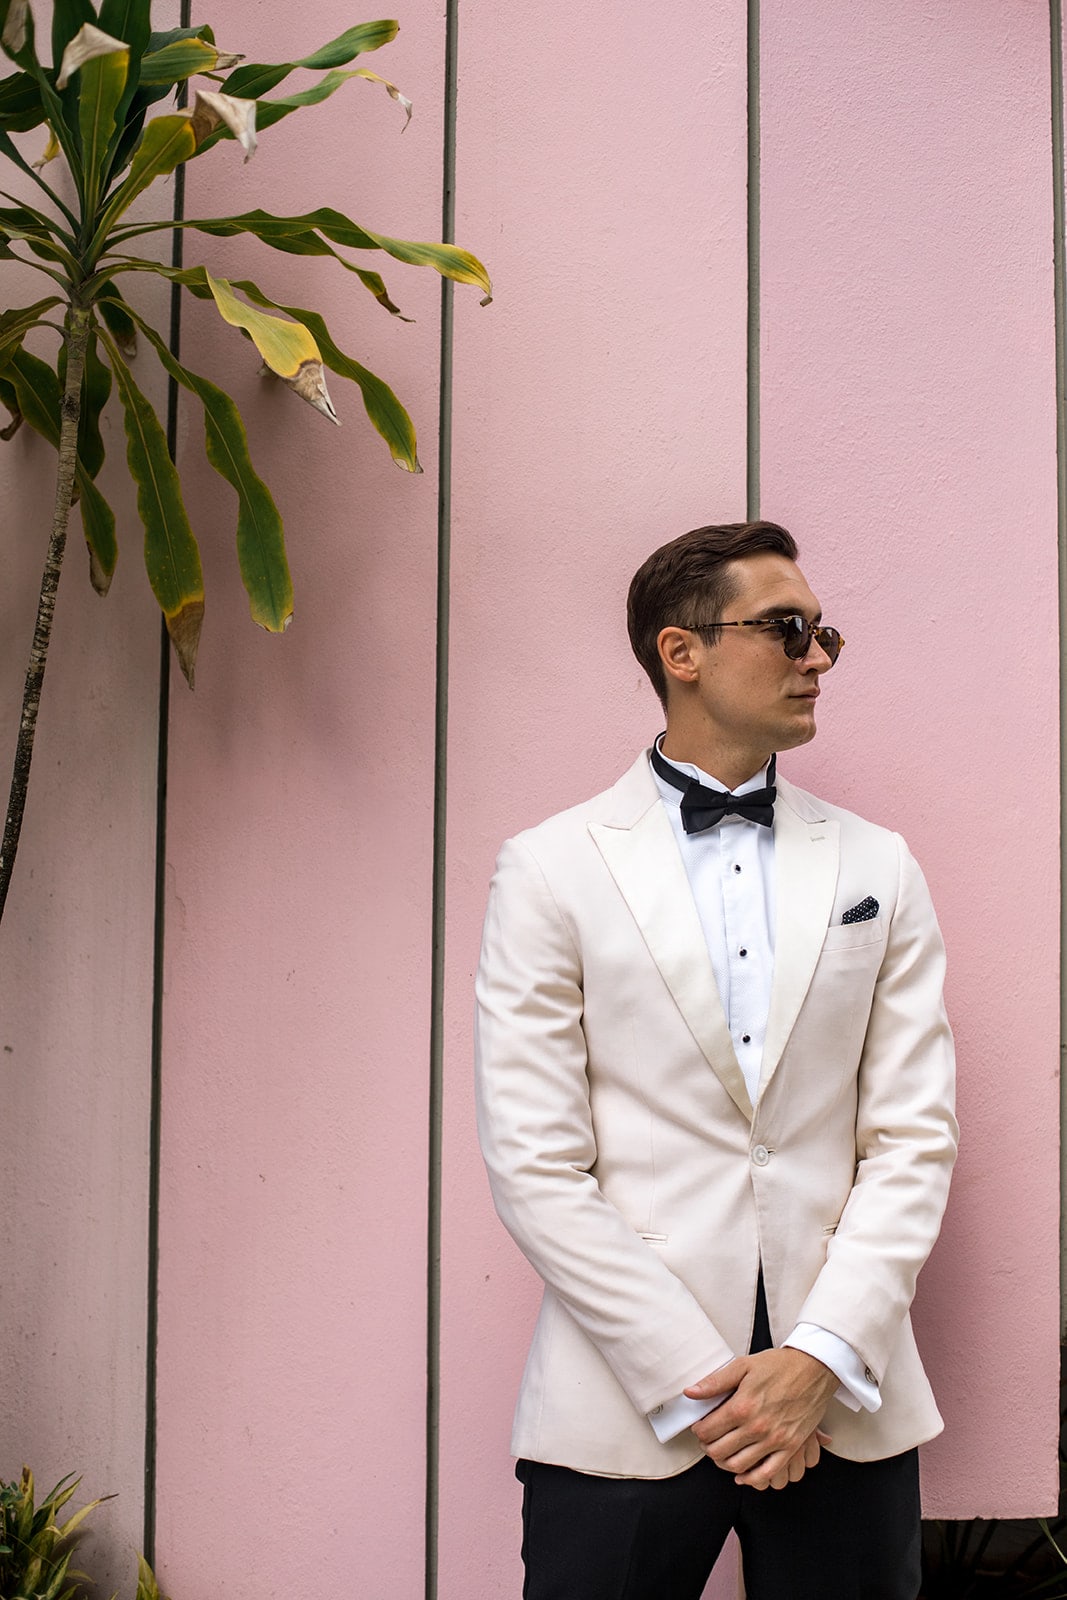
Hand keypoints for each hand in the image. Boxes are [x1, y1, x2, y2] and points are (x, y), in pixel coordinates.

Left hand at [685, 1348, 837, 1489]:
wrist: (813, 1368)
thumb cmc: (778, 1365)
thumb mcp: (743, 1365)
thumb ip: (715, 1382)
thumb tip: (690, 1393)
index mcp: (742, 1406)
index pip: (708, 1430)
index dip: (698, 1431)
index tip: (699, 1428)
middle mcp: (757, 1427)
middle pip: (719, 1451)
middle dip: (708, 1448)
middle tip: (708, 1441)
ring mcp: (775, 1440)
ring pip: (739, 1465)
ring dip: (725, 1463)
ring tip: (723, 1453)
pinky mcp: (791, 1447)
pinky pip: (768, 1474)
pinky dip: (751, 1479)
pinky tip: (743, 1474)